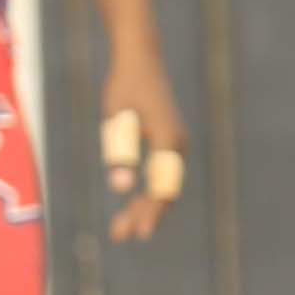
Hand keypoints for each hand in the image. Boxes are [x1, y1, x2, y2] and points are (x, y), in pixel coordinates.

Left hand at [90, 50, 189, 244]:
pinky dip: (147, 193)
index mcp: (168, 141)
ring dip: (144, 207)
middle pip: (164, 192)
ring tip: (119, 229)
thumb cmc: (124, 86)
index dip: (150, 212)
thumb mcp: (116, 120)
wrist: (140, 59)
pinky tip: (132, 206)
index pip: (161, 187)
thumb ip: (119, 153)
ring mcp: (175, 145)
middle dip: (143, 215)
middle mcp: (177, 145)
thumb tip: (120, 187)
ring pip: (163, 186)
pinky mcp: (168, 142)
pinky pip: (161, 176)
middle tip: (118, 235)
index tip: (139, 233)